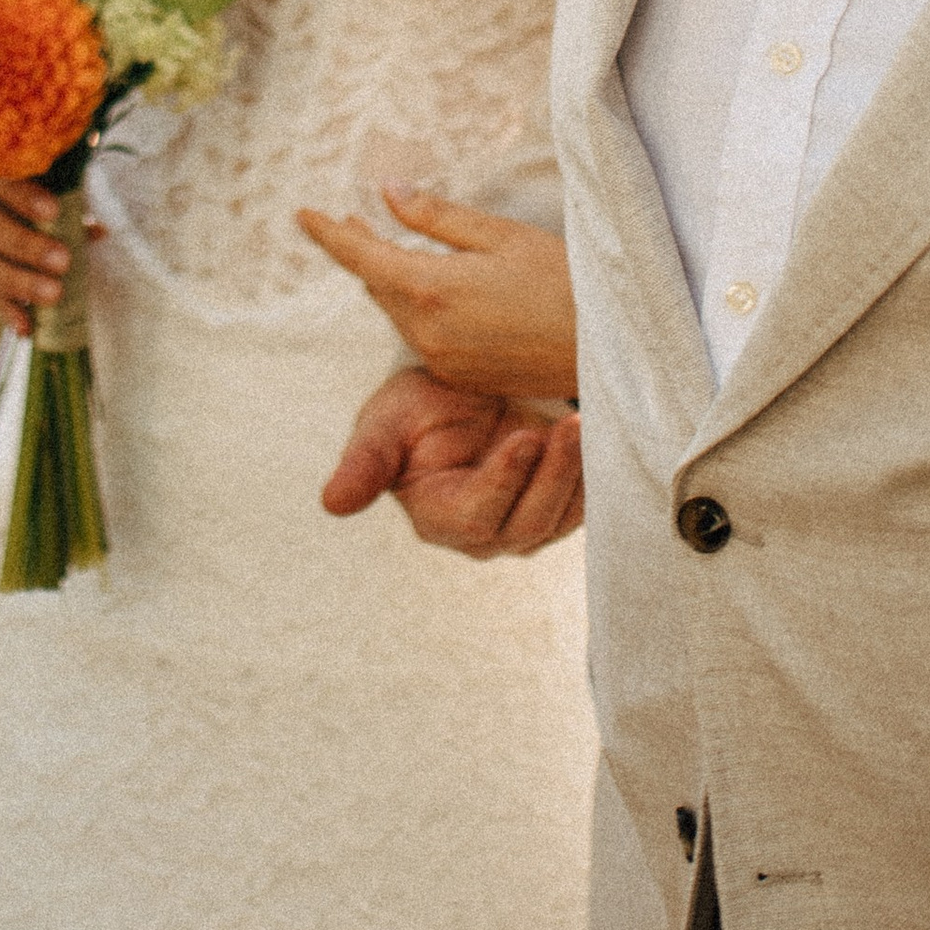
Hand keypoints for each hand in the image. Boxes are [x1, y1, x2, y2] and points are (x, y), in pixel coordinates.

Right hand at [0, 164, 103, 340]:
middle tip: (62, 261)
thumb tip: (97, 231)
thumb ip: (63, 190)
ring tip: (53, 295)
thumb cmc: (17, 169)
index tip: (54, 212)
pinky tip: (27, 326)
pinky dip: (6, 308)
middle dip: (22, 244)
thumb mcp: (36, 168)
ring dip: (16, 282)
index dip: (21, 195)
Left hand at [297, 191, 576, 399]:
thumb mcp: (500, 235)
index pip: (361, 257)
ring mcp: (443, 360)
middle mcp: (426, 332)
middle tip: (349, 221)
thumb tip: (387, 193)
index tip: (303, 214)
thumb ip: (436, 217)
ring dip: (389, 281)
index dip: (329, 234)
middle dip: (362, 252)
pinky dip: (416, 308)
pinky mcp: (462, 377)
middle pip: (377, 286)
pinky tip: (431, 290)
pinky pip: (423, 336)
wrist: (608, 350)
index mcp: (430, 290)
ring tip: (385, 247)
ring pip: (399, 312)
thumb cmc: (562, 281)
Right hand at [320, 367, 583, 557]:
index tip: (526, 437)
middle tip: (571, 426)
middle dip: (553, 475)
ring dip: (578, 473)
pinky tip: (597, 436)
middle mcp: (484, 536)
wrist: (459, 393)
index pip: (478, 516)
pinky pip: (584, 505)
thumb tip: (332, 504)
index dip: (504, 482)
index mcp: (438, 518)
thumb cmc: (417, 408)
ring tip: (585, 423)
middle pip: (528, 523)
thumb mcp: (385, 423)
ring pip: (561, 517)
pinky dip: (595, 474)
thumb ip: (365, 463)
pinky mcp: (557, 511)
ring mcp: (524, 528)